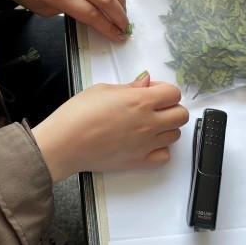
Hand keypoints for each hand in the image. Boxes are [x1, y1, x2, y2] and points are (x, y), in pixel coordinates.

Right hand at [32, 73, 188, 182]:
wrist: (64, 144)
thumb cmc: (77, 115)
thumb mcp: (103, 90)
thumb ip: (130, 87)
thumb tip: (145, 83)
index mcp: (140, 101)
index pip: (173, 93)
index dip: (165, 90)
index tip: (154, 91)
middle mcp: (148, 123)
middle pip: (181, 115)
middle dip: (172, 108)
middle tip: (156, 107)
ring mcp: (146, 144)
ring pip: (175, 135)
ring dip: (166, 128)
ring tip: (149, 125)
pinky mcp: (139, 161)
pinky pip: (165, 155)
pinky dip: (160, 149)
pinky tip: (147, 143)